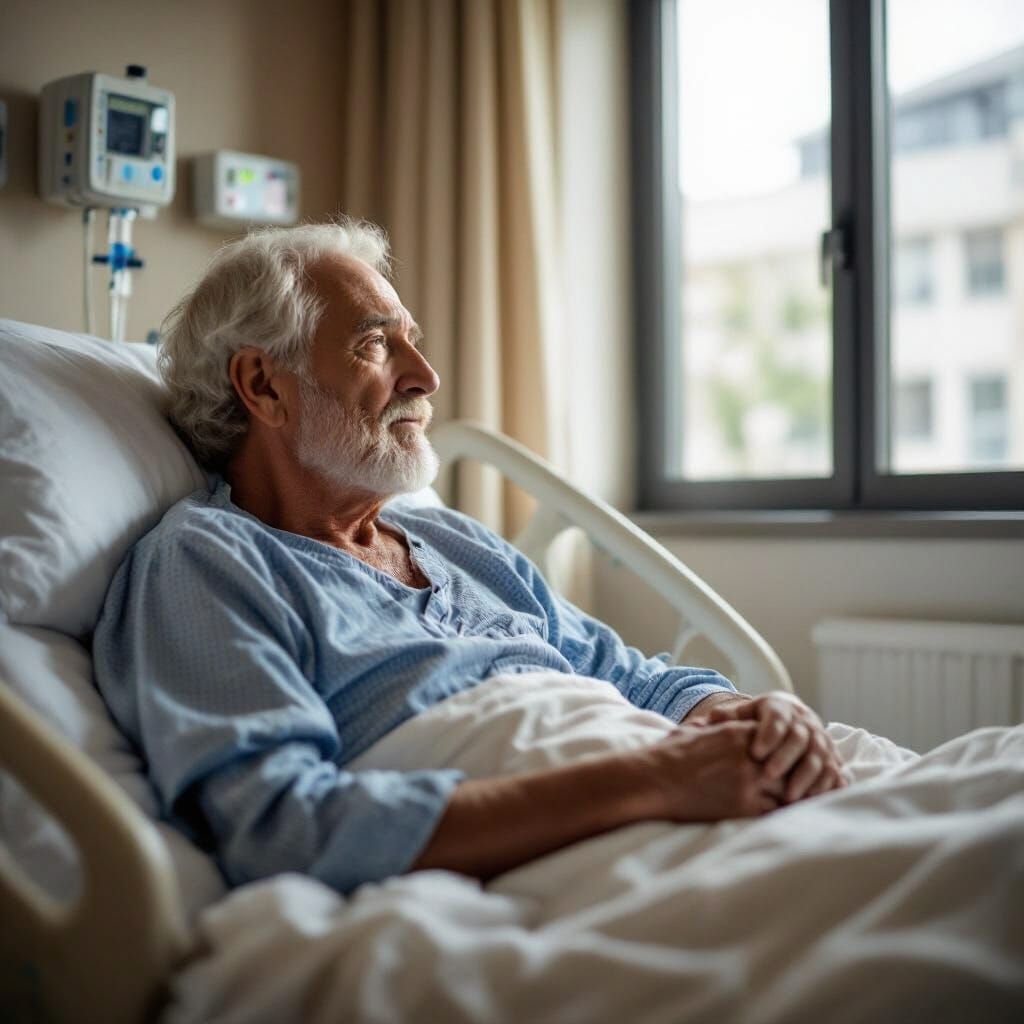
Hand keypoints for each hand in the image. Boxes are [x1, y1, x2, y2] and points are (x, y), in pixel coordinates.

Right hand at [639, 720, 787, 820]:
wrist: (653, 780)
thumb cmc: (667, 754)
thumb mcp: (692, 730)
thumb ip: (710, 726)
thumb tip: (711, 723)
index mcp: (737, 733)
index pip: (777, 739)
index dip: (781, 752)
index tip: (781, 762)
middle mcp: (748, 755)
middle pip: (788, 763)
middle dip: (792, 775)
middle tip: (795, 785)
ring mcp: (749, 781)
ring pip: (787, 789)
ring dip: (789, 796)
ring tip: (792, 804)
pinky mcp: (743, 807)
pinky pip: (774, 811)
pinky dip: (778, 815)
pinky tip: (778, 818)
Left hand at [704, 692, 848, 803]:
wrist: (791, 718)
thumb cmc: (759, 720)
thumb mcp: (743, 713)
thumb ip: (728, 717)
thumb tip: (711, 719)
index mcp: (782, 708)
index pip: (777, 719)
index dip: (768, 735)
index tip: (755, 752)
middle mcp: (806, 723)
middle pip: (800, 739)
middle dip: (785, 757)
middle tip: (769, 775)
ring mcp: (822, 741)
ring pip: (819, 758)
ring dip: (806, 777)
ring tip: (788, 796)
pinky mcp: (833, 759)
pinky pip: (835, 773)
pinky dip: (827, 786)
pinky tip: (814, 800)